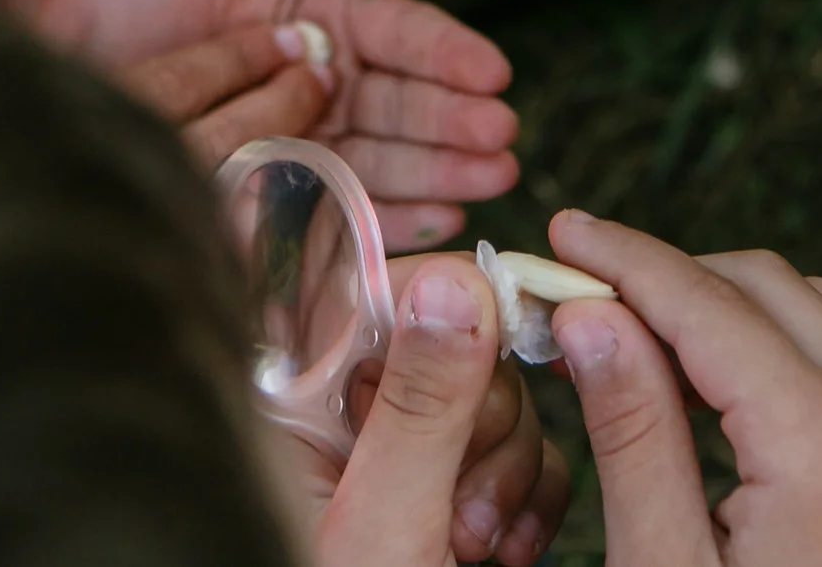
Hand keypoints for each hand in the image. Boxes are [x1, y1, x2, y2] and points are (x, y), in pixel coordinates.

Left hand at [24, 0, 519, 248]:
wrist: (52, 61)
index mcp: (323, 16)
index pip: (402, 33)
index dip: (449, 54)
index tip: (491, 72)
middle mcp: (321, 82)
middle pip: (404, 104)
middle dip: (457, 124)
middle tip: (498, 139)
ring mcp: (299, 139)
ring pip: (385, 160)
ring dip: (441, 174)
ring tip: (486, 184)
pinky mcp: (271, 194)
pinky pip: (337, 210)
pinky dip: (389, 220)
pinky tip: (431, 221)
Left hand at [306, 253, 571, 566]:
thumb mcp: (384, 530)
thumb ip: (421, 406)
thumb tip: (459, 281)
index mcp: (291, 405)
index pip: (375, 291)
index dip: (453, 299)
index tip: (509, 323)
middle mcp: (337, 418)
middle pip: (454, 341)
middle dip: (485, 422)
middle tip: (462, 510)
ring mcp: (395, 454)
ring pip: (495, 396)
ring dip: (510, 471)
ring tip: (474, 549)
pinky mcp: (444, 488)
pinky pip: (518, 449)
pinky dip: (530, 497)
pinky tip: (505, 549)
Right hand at [545, 211, 821, 566]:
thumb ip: (633, 435)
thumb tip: (590, 316)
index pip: (705, 304)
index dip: (622, 261)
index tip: (556, 234)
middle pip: (762, 284)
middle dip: (667, 276)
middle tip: (575, 295)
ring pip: (810, 307)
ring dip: (722, 303)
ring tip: (628, 332)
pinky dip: (774, 340)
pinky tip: (706, 376)